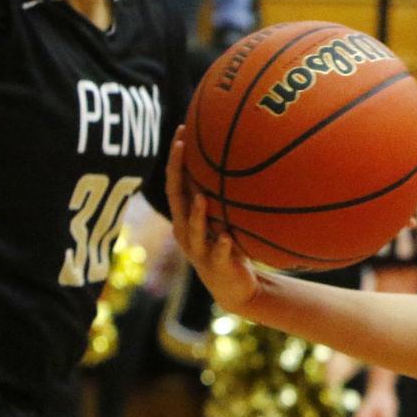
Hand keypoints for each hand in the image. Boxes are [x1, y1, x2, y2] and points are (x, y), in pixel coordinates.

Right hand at [166, 129, 262, 314]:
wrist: (235, 286)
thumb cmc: (229, 244)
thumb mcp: (225, 215)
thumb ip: (224, 194)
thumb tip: (240, 156)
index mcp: (185, 216)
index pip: (176, 182)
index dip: (176, 158)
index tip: (181, 129)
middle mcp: (185, 230)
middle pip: (176, 199)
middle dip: (177, 172)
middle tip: (182, 146)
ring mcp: (199, 249)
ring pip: (192, 229)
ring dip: (196, 214)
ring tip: (201, 197)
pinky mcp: (217, 266)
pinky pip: (219, 254)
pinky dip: (222, 245)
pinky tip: (226, 237)